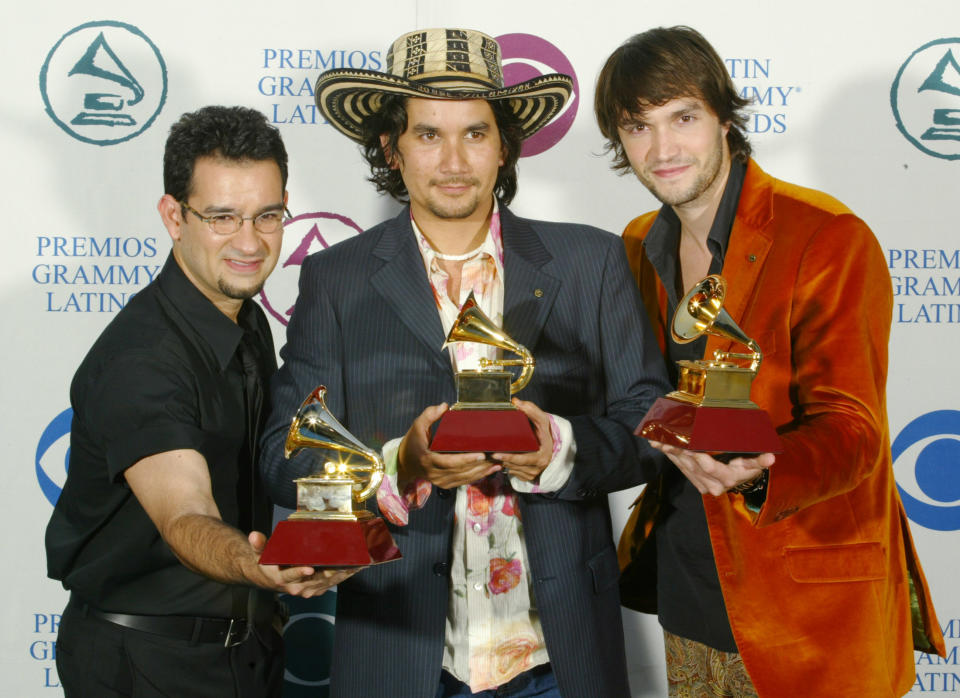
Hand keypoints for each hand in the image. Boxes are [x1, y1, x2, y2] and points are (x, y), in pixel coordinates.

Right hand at [248, 531, 358, 596]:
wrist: (269, 578)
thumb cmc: (267, 563)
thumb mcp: (259, 553)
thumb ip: (258, 545)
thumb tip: (254, 535)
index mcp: (282, 578)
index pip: (291, 576)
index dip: (300, 573)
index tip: (309, 568)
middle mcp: (297, 587)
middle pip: (316, 581)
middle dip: (331, 573)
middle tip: (345, 564)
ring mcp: (308, 589)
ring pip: (327, 583)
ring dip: (342, 575)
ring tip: (357, 565)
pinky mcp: (316, 588)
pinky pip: (332, 583)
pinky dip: (344, 576)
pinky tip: (356, 568)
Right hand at [398, 403, 499, 488]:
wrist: (405, 462)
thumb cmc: (414, 441)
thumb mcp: (417, 426)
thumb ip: (429, 415)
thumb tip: (444, 406)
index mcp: (428, 459)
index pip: (449, 462)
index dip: (466, 459)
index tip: (481, 454)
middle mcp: (434, 473)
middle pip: (461, 471)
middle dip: (480, 465)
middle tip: (496, 456)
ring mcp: (440, 481)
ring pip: (464, 478)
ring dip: (482, 472)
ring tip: (498, 463)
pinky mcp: (445, 484)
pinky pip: (463, 482)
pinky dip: (477, 477)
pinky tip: (490, 471)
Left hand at [491, 398, 553, 481]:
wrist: (549, 446)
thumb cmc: (544, 433)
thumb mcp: (542, 421)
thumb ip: (532, 410)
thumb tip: (516, 401)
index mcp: (542, 455)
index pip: (523, 459)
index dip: (509, 457)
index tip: (496, 454)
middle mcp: (537, 467)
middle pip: (514, 465)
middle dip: (501, 459)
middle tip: (488, 453)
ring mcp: (532, 473)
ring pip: (511, 468)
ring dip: (503, 461)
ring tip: (493, 453)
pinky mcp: (526, 477)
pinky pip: (512, 472)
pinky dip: (506, 464)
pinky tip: (502, 457)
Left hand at [648, 441, 774, 496]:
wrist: (739, 479)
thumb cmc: (746, 466)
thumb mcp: (754, 463)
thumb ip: (760, 461)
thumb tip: (771, 459)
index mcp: (727, 479)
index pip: (712, 468)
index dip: (701, 459)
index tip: (693, 449)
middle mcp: (713, 485)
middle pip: (693, 467)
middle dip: (680, 453)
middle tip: (668, 441)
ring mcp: (702, 484)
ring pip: (684, 467)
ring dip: (671, 454)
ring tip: (659, 442)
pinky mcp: (694, 481)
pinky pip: (680, 468)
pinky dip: (670, 457)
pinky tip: (660, 447)